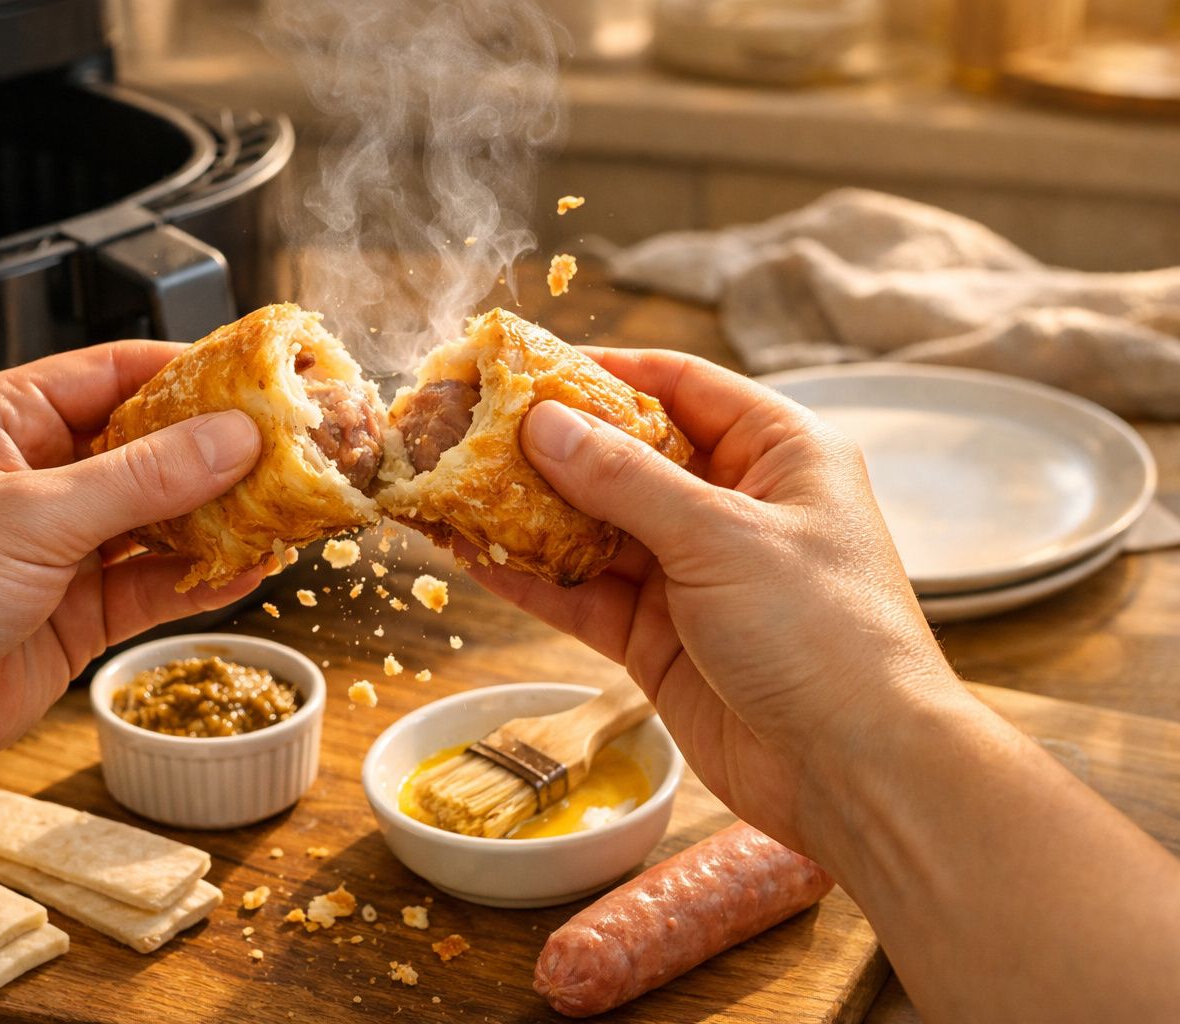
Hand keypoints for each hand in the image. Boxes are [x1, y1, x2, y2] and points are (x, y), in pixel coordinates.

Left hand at [0, 342, 261, 792]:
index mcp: (5, 421)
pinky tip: (251, 568)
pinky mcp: (74, 615)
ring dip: (220, 518)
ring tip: (288, 508)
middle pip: (149, 448)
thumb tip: (232, 438)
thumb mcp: (31, 515)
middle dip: (220, 452)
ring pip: (159, 520)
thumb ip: (141, 480)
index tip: (262, 377)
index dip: (191, 373)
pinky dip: (201, 579)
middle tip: (293, 449)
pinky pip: (153, 585)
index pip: (115, 374)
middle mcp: (36, 479)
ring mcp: (59, 549)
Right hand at [466, 349, 957, 854]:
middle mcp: (734, 505)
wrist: (856, 772)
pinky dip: (534, 578)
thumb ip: (625, 480)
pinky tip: (476, 559)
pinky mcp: (661, 638)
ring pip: (595, 528)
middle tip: (471, 428)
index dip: (603, 371)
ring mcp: (693, 574)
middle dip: (550, 446)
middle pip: (625, 455)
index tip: (527, 364)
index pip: (680, 385)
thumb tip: (544, 423)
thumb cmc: (824, 634)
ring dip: (528, 514)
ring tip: (454, 489)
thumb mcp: (722, 536)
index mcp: (778, 452)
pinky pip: (585, 594)